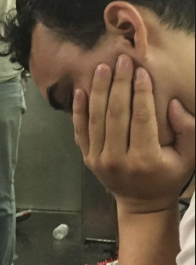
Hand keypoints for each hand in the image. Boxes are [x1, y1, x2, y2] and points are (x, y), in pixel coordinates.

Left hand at [74, 55, 195, 214]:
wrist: (142, 204)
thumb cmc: (168, 177)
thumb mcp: (188, 157)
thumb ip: (188, 130)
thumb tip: (173, 104)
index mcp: (145, 159)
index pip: (142, 118)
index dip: (141, 92)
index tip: (142, 70)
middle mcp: (118, 159)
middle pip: (116, 114)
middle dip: (119, 84)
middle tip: (121, 60)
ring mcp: (99, 159)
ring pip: (96, 118)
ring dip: (98, 90)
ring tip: (102, 67)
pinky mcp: (87, 158)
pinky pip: (80, 130)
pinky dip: (78, 109)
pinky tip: (81, 89)